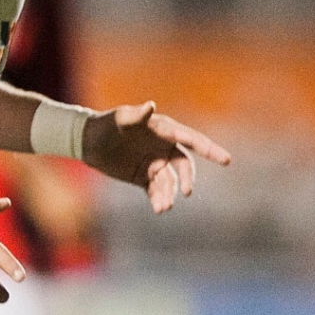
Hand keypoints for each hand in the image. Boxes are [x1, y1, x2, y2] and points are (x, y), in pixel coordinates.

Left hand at [81, 101, 231, 213]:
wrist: (88, 141)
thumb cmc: (105, 124)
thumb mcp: (120, 119)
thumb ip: (137, 114)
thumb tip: (151, 106)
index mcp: (164, 130)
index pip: (191, 139)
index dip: (209, 149)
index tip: (226, 160)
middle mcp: (163, 147)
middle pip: (184, 165)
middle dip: (188, 179)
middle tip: (186, 192)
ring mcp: (154, 163)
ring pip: (170, 181)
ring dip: (170, 193)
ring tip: (164, 206)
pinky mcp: (143, 177)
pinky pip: (157, 190)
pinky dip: (159, 199)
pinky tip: (159, 208)